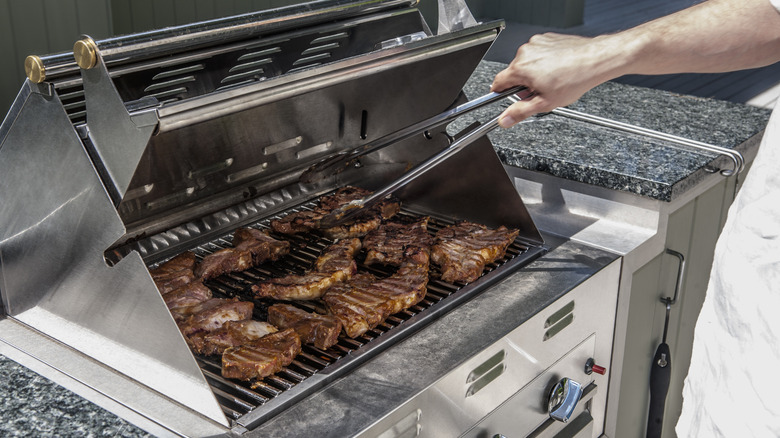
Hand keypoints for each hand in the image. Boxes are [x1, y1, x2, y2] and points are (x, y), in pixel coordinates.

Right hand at [491, 33, 612, 127]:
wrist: (595, 60)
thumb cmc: (574, 78)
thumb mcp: (544, 103)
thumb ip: (520, 112)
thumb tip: (504, 120)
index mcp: (520, 68)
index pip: (497, 82)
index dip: (500, 93)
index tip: (505, 97)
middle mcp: (525, 52)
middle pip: (514, 73)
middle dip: (523, 84)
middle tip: (539, 92)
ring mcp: (536, 43)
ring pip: (527, 63)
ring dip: (534, 72)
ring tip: (551, 80)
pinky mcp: (547, 38)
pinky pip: (538, 53)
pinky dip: (544, 61)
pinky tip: (557, 69)